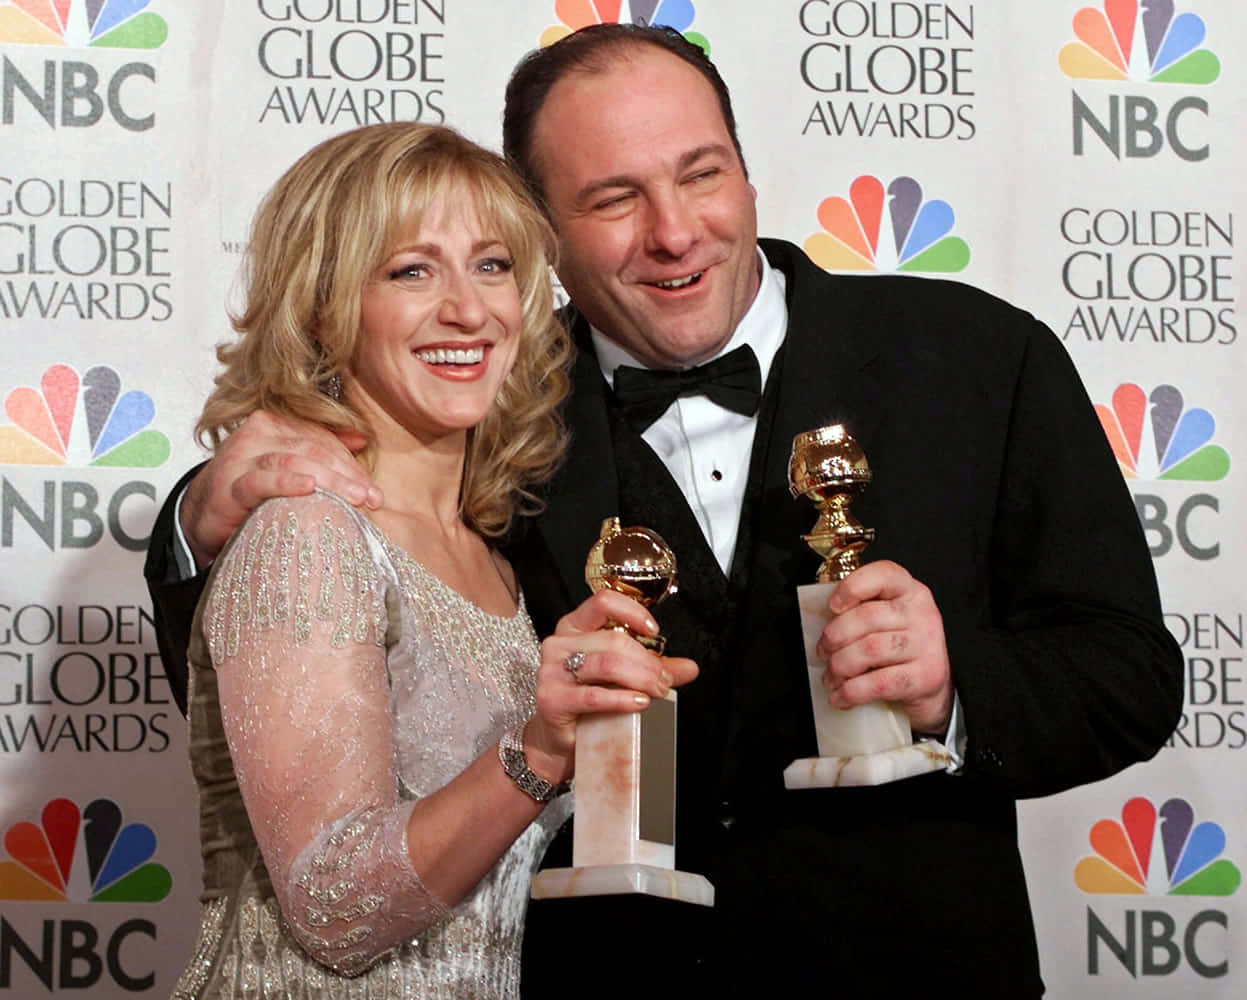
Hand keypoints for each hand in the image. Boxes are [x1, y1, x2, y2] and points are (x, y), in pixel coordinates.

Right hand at [180, 410, 381, 568]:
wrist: (202, 515)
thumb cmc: (251, 489)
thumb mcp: (287, 464)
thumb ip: (321, 448)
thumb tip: (361, 438)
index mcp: (275, 424)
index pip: (321, 439)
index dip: (351, 464)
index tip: (375, 491)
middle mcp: (257, 434)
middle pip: (312, 450)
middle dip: (347, 475)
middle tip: (373, 498)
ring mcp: (241, 457)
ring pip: (293, 462)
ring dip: (330, 481)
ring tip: (355, 499)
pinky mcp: (229, 484)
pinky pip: (262, 481)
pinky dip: (287, 483)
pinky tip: (310, 488)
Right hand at [524, 590, 697, 783]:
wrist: (561, 738)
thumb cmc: (588, 700)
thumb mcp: (621, 676)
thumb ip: (652, 668)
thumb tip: (689, 668)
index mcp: (574, 627)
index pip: (603, 602)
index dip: (633, 612)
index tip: (654, 630)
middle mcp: (560, 643)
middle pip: (613, 639)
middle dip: (648, 661)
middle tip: (665, 680)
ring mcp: (552, 670)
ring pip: (607, 664)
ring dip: (641, 678)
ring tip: (657, 692)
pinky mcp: (551, 698)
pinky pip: (594, 695)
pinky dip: (622, 699)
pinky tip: (639, 703)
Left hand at [815, 560, 952, 734]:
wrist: (932, 690)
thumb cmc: (898, 650)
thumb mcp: (885, 621)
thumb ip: (859, 611)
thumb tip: (819, 620)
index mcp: (909, 591)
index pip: (885, 574)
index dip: (853, 586)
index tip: (832, 606)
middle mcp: (922, 614)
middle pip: (867, 617)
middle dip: (834, 637)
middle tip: (822, 652)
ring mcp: (927, 645)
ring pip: (870, 650)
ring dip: (840, 666)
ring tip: (831, 676)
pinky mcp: (926, 677)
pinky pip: (879, 683)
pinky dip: (851, 691)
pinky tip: (840, 696)